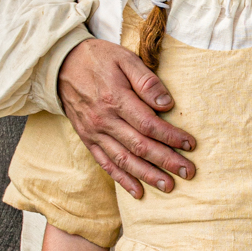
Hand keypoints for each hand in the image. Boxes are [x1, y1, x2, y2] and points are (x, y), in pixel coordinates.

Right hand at [59, 39, 194, 200]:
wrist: (61, 65)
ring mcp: (94, 133)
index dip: (171, 136)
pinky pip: (105, 164)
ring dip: (147, 175)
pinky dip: (122, 180)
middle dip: (166, 161)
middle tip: (188, 172)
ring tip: (169, 186)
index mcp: (115, 99)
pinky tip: (138, 192)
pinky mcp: (88, 140)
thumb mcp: (124, 59)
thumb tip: (166, 104)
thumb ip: (146, 81)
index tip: (190, 144)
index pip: (149, 124)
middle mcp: (104, 120)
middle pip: (139, 146)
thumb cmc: (98, 59)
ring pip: (124, 160)